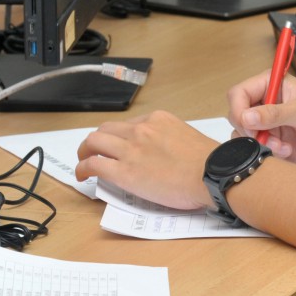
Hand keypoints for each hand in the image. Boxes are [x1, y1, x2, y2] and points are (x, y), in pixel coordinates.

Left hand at [75, 111, 217, 210]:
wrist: (212, 174)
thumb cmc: (209, 161)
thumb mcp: (188, 136)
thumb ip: (170, 138)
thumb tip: (162, 152)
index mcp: (158, 120)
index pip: (129, 124)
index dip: (120, 137)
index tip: (120, 147)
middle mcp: (141, 130)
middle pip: (106, 129)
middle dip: (97, 140)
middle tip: (94, 151)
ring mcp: (131, 149)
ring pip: (94, 142)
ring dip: (84, 151)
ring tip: (83, 161)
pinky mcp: (124, 172)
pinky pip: (94, 164)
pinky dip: (83, 168)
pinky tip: (82, 175)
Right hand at [227, 72, 295, 162]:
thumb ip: (275, 113)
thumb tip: (247, 117)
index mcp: (272, 84)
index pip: (239, 93)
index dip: (238, 108)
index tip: (247, 123)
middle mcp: (267, 102)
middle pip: (237, 115)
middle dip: (249, 130)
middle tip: (265, 137)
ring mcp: (268, 123)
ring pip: (243, 135)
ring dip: (259, 143)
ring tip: (281, 146)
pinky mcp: (273, 142)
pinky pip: (255, 149)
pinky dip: (267, 152)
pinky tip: (286, 151)